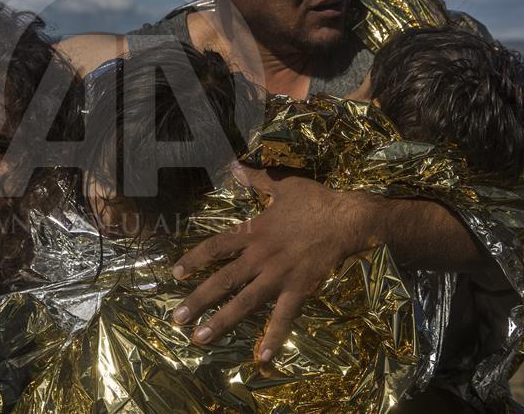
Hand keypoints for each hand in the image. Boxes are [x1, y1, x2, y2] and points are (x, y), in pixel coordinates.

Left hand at [171, 165, 372, 361]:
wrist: (349, 218)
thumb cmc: (316, 201)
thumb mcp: (283, 185)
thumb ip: (256, 179)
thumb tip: (236, 165)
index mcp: (254, 232)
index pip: (216, 247)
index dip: (194, 259)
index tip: (175, 273)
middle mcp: (260, 256)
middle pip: (222, 280)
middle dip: (198, 300)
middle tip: (176, 319)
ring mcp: (278, 275)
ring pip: (245, 302)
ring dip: (222, 321)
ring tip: (200, 339)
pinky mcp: (299, 288)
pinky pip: (284, 317)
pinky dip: (273, 337)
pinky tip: (261, 358)